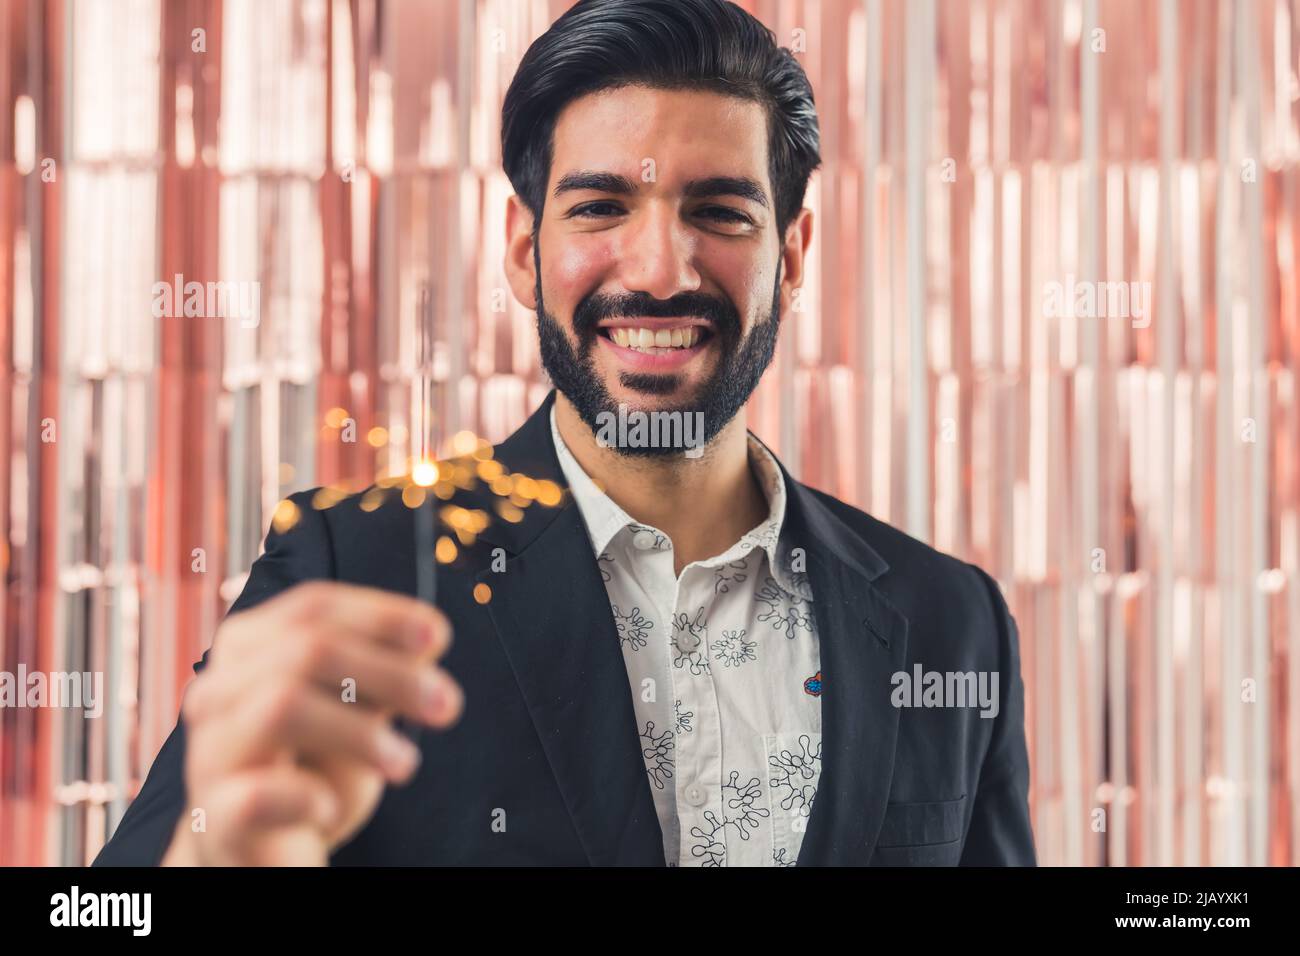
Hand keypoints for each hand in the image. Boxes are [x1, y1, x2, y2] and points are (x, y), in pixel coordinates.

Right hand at [163, 581, 460, 865]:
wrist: (271, 853)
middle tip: (446, 705)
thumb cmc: (316, 768)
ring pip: (282, 706)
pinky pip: (257, 795)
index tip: (438, 637)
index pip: (313, 607)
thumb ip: (384, 672)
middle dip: (390, 673)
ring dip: (360, 732)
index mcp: (251, 648)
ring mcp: (210, 750)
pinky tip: (328, 808)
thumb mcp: (359, 711)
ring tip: (406, 764)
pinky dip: (305, 799)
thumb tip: (428, 640)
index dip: (380, 615)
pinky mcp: (215, 814)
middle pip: (305, 650)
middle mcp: (219, 690)